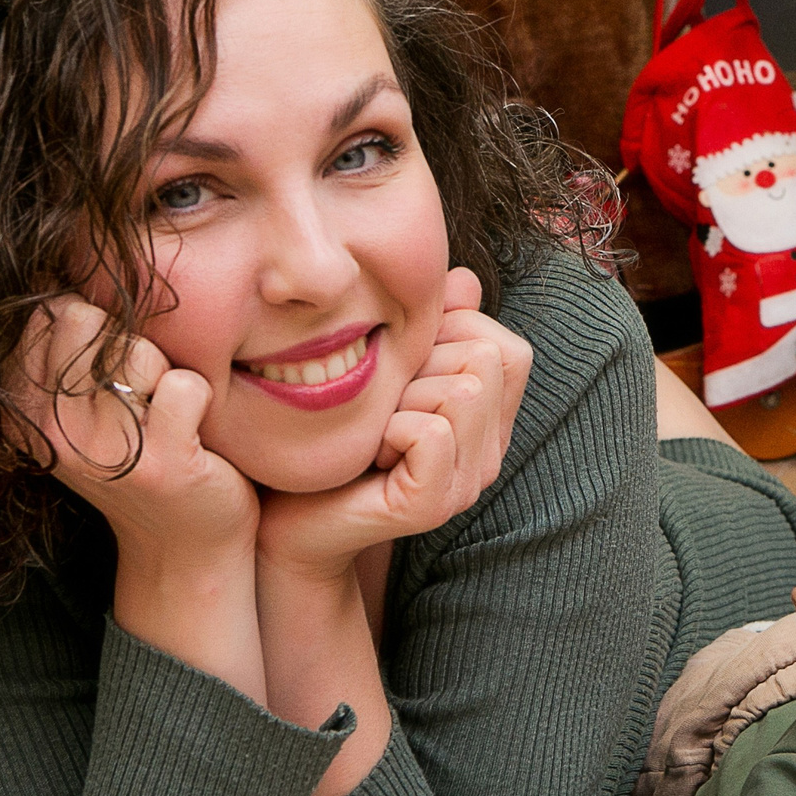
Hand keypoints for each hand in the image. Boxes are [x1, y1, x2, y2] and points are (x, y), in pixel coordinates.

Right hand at [7, 292, 256, 564]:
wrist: (185, 544)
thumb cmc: (140, 451)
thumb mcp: (84, 403)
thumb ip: (65, 343)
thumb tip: (58, 246)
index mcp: (20, 406)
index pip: (45, 310)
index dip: (90, 321)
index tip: (105, 366)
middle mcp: (47, 428)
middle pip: (84, 318)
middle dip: (125, 339)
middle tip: (142, 389)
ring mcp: (100, 449)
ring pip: (135, 349)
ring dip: (166, 370)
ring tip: (164, 414)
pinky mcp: (159, 464)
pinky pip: (187, 385)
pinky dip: (202, 398)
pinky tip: (194, 433)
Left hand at [256, 268, 532, 579]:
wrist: (286, 515)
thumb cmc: (335, 434)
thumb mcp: (387, 368)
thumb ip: (430, 325)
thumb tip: (464, 279)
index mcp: (488, 422)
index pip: (509, 349)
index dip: (450, 340)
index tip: (404, 378)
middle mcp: (489, 455)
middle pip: (486, 360)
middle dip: (423, 366)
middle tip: (385, 410)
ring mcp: (466, 484)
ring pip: (462, 392)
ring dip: (405, 398)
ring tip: (378, 432)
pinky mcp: (432, 505)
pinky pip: (431, 431)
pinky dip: (391, 429)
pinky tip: (370, 454)